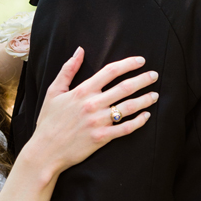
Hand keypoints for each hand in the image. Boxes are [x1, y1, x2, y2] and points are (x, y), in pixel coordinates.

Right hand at [27, 47, 157, 179]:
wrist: (45, 150)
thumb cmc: (48, 121)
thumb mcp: (54, 91)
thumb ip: (68, 70)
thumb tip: (80, 50)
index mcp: (82, 91)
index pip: (110, 71)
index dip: (128, 64)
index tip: (141, 61)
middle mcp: (93, 104)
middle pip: (124, 87)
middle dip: (143, 80)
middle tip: (154, 76)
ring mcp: (98, 122)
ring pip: (129, 107)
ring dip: (145, 99)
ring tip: (155, 95)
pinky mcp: (102, 138)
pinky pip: (126, 128)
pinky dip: (139, 121)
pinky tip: (147, 115)